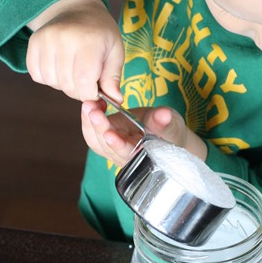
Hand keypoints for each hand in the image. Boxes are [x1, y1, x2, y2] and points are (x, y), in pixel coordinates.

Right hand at [26, 0, 123, 101]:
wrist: (78, 10)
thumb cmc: (100, 34)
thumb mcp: (115, 52)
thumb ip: (113, 77)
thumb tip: (116, 100)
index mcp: (89, 40)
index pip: (84, 81)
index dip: (90, 94)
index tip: (96, 91)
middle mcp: (64, 37)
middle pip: (67, 84)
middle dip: (79, 91)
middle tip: (87, 80)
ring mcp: (45, 39)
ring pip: (52, 82)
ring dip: (64, 85)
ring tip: (74, 71)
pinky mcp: (33, 43)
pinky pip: (37, 75)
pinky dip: (49, 78)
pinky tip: (60, 67)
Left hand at [81, 100, 207, 165]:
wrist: (165, 133)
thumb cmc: (170, 133)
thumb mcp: (172, 126)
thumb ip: (165, 123)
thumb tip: (164, 115)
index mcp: (141, 158)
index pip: (127, 154)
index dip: (118, 146)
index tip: (110, 134)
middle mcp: (124, 156)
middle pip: (106, 147)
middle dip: (99, 128)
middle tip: (93, 110)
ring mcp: (114, 148)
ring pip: (96, 141)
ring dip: (90, 123)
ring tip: (89, 105)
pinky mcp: (109, 137)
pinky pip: (94, 133)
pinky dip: (89, 119)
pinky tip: (91, 104)